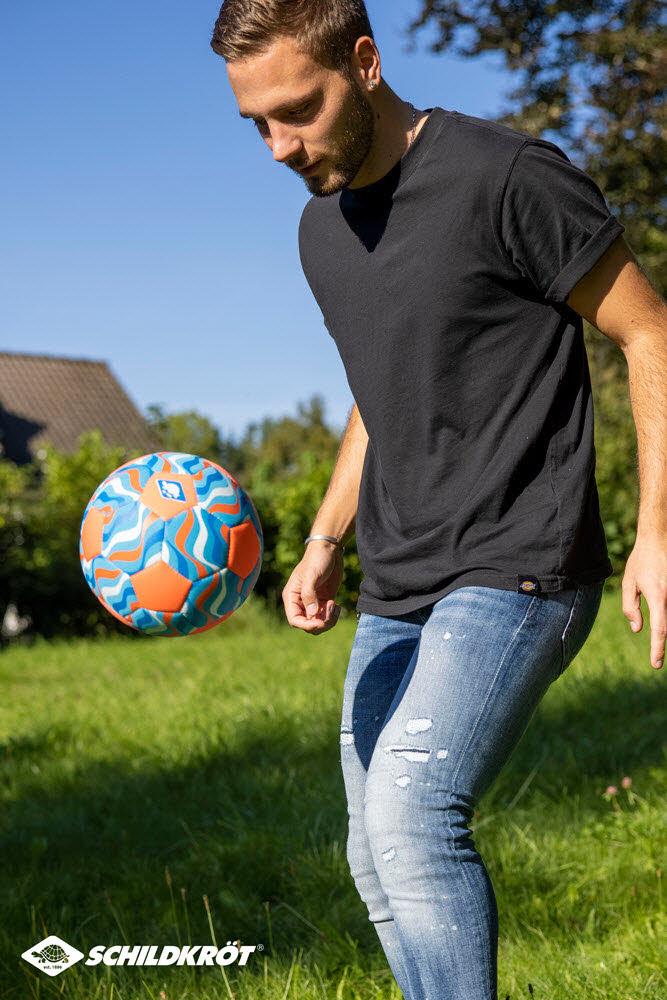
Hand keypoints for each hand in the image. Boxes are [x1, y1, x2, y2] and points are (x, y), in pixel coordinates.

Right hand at [282, 541, 343, 634]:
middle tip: (331, 609)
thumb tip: (311, 614)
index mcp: (292, 596)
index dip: (306, 625)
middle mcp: (301, 602)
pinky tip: (337, 606)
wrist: (329, 549)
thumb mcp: (311, 575)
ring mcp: (314, 602)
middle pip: (307, 625)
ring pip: (318, 623)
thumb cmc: (316, 559)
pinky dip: (332, 616)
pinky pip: (326, 616)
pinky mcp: (324, 600)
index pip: (294, 620)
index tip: (320, 622)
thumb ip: (309, 595)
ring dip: (328, 620)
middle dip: (320, 623)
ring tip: (335, 606)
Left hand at [622, 531, 666, 668]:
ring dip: (664, 625)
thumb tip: (637, 630)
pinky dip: (666, 615)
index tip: (656, 664)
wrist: (659, 538)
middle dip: (662, 642)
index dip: (658, 649)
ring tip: (655, 641)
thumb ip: (630, 608)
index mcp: (658, 596)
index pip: (660, 630)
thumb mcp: (629, 583)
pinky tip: (660, 616)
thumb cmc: (641, 561)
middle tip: (656, 657)